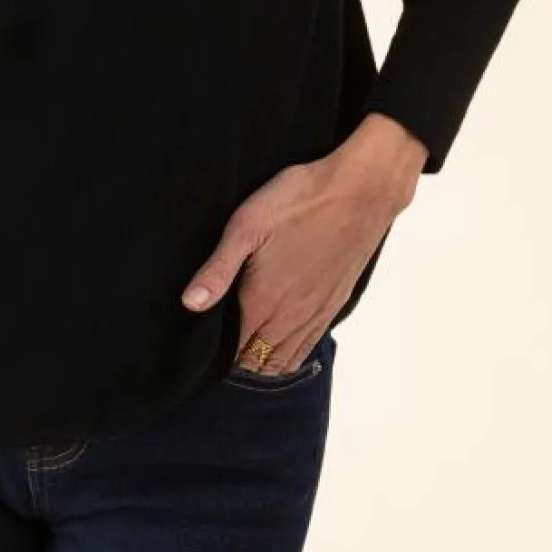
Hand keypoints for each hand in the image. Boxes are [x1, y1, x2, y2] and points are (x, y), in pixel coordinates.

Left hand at [180, 150, 404, 371]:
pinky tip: (282, 343)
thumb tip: (190, 305)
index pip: (234, 350)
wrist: (361, 191)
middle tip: (219, 346)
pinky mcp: (335, 303)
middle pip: (258, 359)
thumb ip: (218, 269)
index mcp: (263, 301)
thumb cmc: (300, 201)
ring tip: (245, 349)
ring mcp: (317, 312)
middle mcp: (291, 316)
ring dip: (264, 359)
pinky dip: (292, 354)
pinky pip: (310, 346)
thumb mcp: (246, 226)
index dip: (216, 352)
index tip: (203, 345)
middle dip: (237, 359)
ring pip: (285, 359)